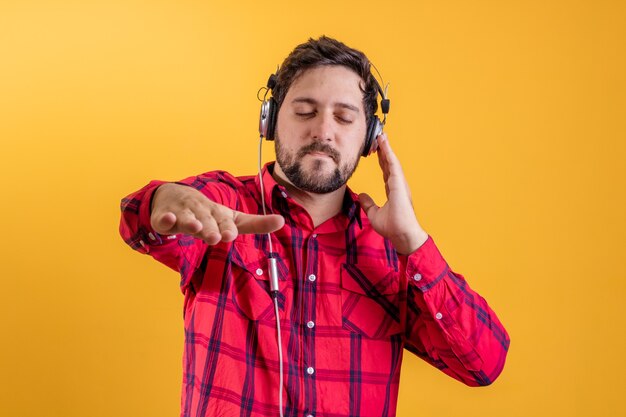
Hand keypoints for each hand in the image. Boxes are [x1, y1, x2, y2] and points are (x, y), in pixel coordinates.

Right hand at [150, 183, 284, 244]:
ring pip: (187, 219)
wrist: (174, 196)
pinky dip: (165, 220)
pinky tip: (168, 222)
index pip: (226, 221)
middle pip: (207, 221)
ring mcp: (183, 213)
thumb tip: (282, 221)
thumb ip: (255, 223)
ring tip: (196, 228)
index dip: (228, 228)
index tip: (230, 235)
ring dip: (191, 222)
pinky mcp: (165, 216)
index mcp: (218, 214)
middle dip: (211, 229)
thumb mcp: (232, 218)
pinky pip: (164, 219)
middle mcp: (202, 211)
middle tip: (215, 237)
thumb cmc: (208, 213)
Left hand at [358, 133, 428, 254]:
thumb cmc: (393, 227)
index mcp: (393, 190)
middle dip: (383, 150)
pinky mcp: (399, 184)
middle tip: (378, 136)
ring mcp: (400, 183)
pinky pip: (393, 165)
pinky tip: (384, 144)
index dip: (382, 159)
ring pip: (392, 161)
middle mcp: (398, 185)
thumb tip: (361, 195)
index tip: (377, 149)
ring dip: (386, 148)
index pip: (386, 171)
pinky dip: (388, 153)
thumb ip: (368, 203)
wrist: (402, 234)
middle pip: (389, 163)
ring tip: (381, 135)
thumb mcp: (374, 213)